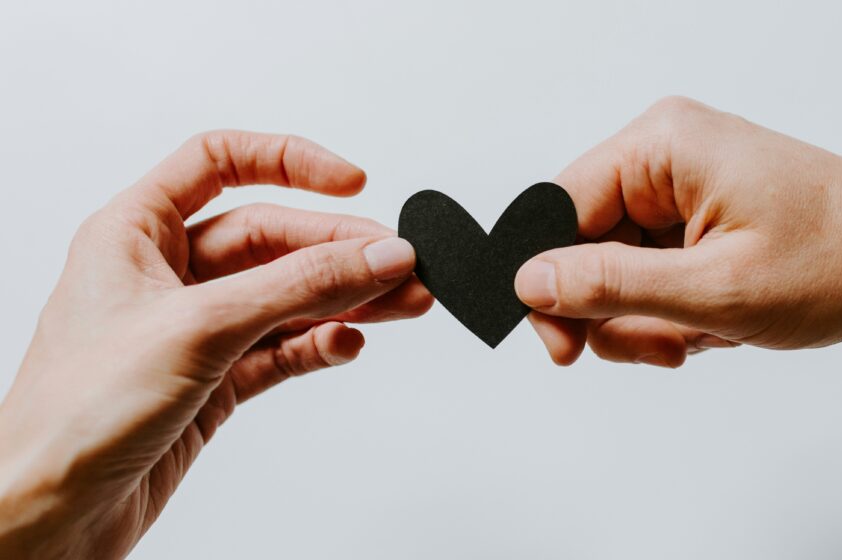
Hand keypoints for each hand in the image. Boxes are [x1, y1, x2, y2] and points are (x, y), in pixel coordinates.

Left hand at [0, 131, 431, 557]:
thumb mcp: (200, 327)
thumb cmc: (75, 414)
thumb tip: (376, 253)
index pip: (220, 162)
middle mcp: (166, 273)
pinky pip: (283, 348)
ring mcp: (195, 328)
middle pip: (272, 237)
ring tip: (403, 303)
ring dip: (346, 299)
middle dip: (341, 249)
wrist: (50, 514)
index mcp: (136, 232)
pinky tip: (346, 344)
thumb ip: (298, 286)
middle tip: (401, 265)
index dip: (289, 162)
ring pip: (287, 295)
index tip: (352, 182)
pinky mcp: (215, 380)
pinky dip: (320, 344)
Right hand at [513, 96, 841, 366]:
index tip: (564, 348)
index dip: (549, 285)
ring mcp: (682, 184)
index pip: (555, 211)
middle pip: (584, 245)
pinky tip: (718, 322)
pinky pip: (652, 270)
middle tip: (666, 347)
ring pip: (617, 268)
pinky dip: (675, 309)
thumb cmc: (838, 259)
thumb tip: (529, 283)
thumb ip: (611, 286)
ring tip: (705, 334)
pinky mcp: (698, 212)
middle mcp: (665, 154)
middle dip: (617, 312)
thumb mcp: (715, 289)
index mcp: (661, 146)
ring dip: (651, 318)